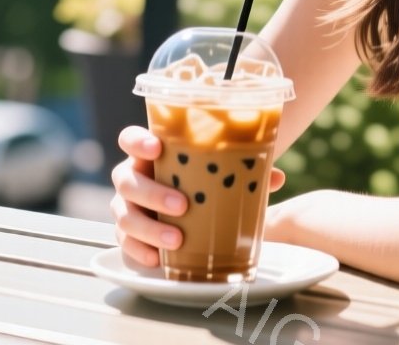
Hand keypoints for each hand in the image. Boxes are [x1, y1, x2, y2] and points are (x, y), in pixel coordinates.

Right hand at [109, 125, 286, 269]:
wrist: (191, 210)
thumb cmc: (202, 183)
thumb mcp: (219, 173)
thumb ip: (242, 170)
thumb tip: (275, 177)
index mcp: (151, 155)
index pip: (130, 139)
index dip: (137, 142)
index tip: (157, 148)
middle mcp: (132, 177)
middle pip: (125, 180)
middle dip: (152, 193)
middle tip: (182, 205)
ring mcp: (127, 206)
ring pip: (123, 215)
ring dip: (149, 228)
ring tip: (176, 240)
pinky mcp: (128, 234)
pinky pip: (124, 243)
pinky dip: (140, 252)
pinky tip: (157, 259)